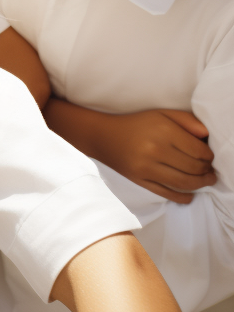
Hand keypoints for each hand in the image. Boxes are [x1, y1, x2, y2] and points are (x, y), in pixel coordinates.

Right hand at [47, 103, 213, 203]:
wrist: (103, 136)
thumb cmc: (136, 124)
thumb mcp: (161, 114)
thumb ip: (187, 120)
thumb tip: (207, 136)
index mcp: (163, 130)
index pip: (199, 150)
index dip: (209, 156)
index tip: (209, 157)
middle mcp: (155, 149)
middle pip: (194, 168)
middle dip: (207, 171)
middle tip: (210, 170)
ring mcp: (146, 167)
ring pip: (184, 183)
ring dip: (200, 185)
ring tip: (206, 181)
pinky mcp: (139, 180)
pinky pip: (167, 193)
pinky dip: (183, 197)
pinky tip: (190, 195)